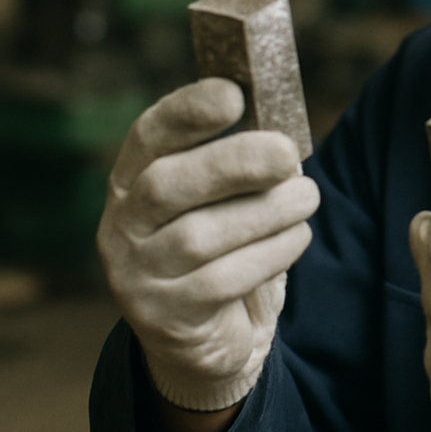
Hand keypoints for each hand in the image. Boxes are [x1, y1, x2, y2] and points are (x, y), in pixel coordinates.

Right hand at [97, 78, 320, 411]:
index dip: (187, 111)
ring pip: (199, 236)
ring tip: (307, 197)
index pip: (150, 135)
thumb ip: (241, 162)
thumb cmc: (225, 244)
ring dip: (266, 211)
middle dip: (232, 163)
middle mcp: (123, 226)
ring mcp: (137, 275)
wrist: (205, 337)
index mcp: (135, 179)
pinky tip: (297, 236)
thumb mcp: (224, 198)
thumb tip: (284, 135)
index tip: (233, 94)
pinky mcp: (166, 317)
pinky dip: (271, 253)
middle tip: (287, 152)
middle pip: (165, 186)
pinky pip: (222, 281)